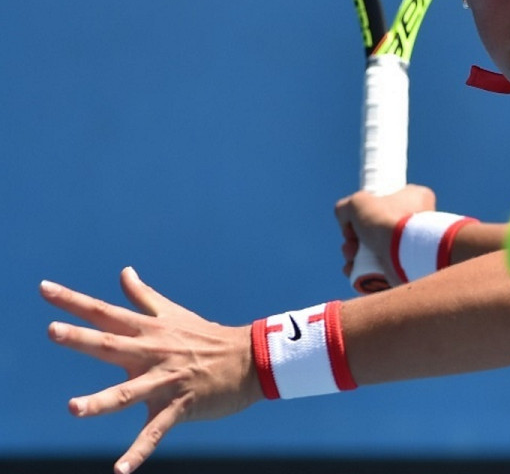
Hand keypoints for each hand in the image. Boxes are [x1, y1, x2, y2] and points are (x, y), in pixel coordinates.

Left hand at [41, 267, 261, 473]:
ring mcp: (165, 380)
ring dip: (101, 401)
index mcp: (148, 330)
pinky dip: (138, 451)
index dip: (73, 301)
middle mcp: (152, 352)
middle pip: (111, 345)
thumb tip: (124, 271)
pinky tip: (120, 470)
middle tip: (53, 331)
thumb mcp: (173, 314)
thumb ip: (143, 296)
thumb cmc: (206, 336)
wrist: (249, 359)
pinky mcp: (179, 406)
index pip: (105, 312)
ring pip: (128, 393)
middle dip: (81, 339)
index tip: (44, 289)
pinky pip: (155, 431)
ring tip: (74, 408)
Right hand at [335, 184, 436, 281]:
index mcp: (415, 198)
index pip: (384, 203)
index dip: (362, 214)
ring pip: (377, 249)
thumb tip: (346, 221)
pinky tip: (353, 271)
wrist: (405, 252)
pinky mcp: (409, 266)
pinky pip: (383, 267)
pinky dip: (366, 270)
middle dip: (355, 239)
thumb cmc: (386, 221)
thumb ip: (346, 207)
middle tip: (350, 245)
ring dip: (356, 255)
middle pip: (376, 229)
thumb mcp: (358, 202)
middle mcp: (419, 221)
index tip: (351, 223)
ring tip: (351, 260)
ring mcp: (414, 245)